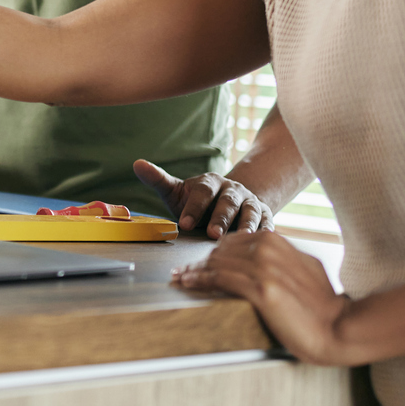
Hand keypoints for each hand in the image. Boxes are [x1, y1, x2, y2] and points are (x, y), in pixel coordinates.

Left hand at [133, 159, 272, 238]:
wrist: (230, 202)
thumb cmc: (198, 202)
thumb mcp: (178, 192)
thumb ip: (159, 180)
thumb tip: (136, 163)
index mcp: (210, 182)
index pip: (202, 192)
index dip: (193, 208)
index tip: (183, 224)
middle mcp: (233, 190)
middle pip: (228, 202)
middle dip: (220, 218)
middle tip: (211, 234)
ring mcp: (251, 203)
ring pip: (251, 212)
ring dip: (247, 225)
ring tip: (241, 238)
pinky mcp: (265, 216)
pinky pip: (268, 223)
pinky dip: (267, 231)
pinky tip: (263, 242)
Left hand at [172, 230, 354, 364]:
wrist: (339, 327)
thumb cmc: (322, 304)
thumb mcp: (303, 267)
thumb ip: (281, 257)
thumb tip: (261, 258)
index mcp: (277, 241)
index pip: (233, 241)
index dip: (214, 251)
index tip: (200, 260)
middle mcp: (268, 249)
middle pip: (221, 251)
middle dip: (200, 261)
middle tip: (183, 271)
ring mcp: (264, 268)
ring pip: (217, 263)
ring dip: (194, 271)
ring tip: (180, 278)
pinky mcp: (260, 289)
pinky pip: (220, 279)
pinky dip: (200, 279)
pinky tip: (188, 282)